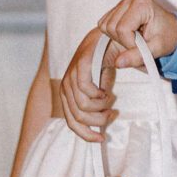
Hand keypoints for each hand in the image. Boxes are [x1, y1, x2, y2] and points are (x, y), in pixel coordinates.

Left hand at [60, 26, 118, 141]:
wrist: (108, 37)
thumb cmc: (104, 64)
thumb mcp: (100, 89)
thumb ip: (96, 105)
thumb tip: (101, 126)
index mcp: (68, 95)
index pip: (72, 124)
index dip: (86, 135)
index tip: (102, 138)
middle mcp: (65, 87)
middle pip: (78, 118)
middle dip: (98, 120)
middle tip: (111, 112)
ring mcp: (70, 76)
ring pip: (83, 106)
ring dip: (101, 107)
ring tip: (110, 99)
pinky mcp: (79, 66)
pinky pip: (86, 90)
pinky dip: (100, 94)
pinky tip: (107, 90)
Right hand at [97, 0, 176, 69]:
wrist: (171, 29)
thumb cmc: (167, 35)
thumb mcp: (157, 49)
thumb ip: (138, 56)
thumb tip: (119, 63)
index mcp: (142, 4)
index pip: (122, 29)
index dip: (129, 43)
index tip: (142, 47)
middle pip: (111, 27)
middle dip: (123, 41)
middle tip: (139, 43)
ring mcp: (122, 2)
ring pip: (105, 26)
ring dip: (118, 38)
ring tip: (135, 38)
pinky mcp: (116, 8)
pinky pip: (104, 25)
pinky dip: (114, 34)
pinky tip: (128, 34)